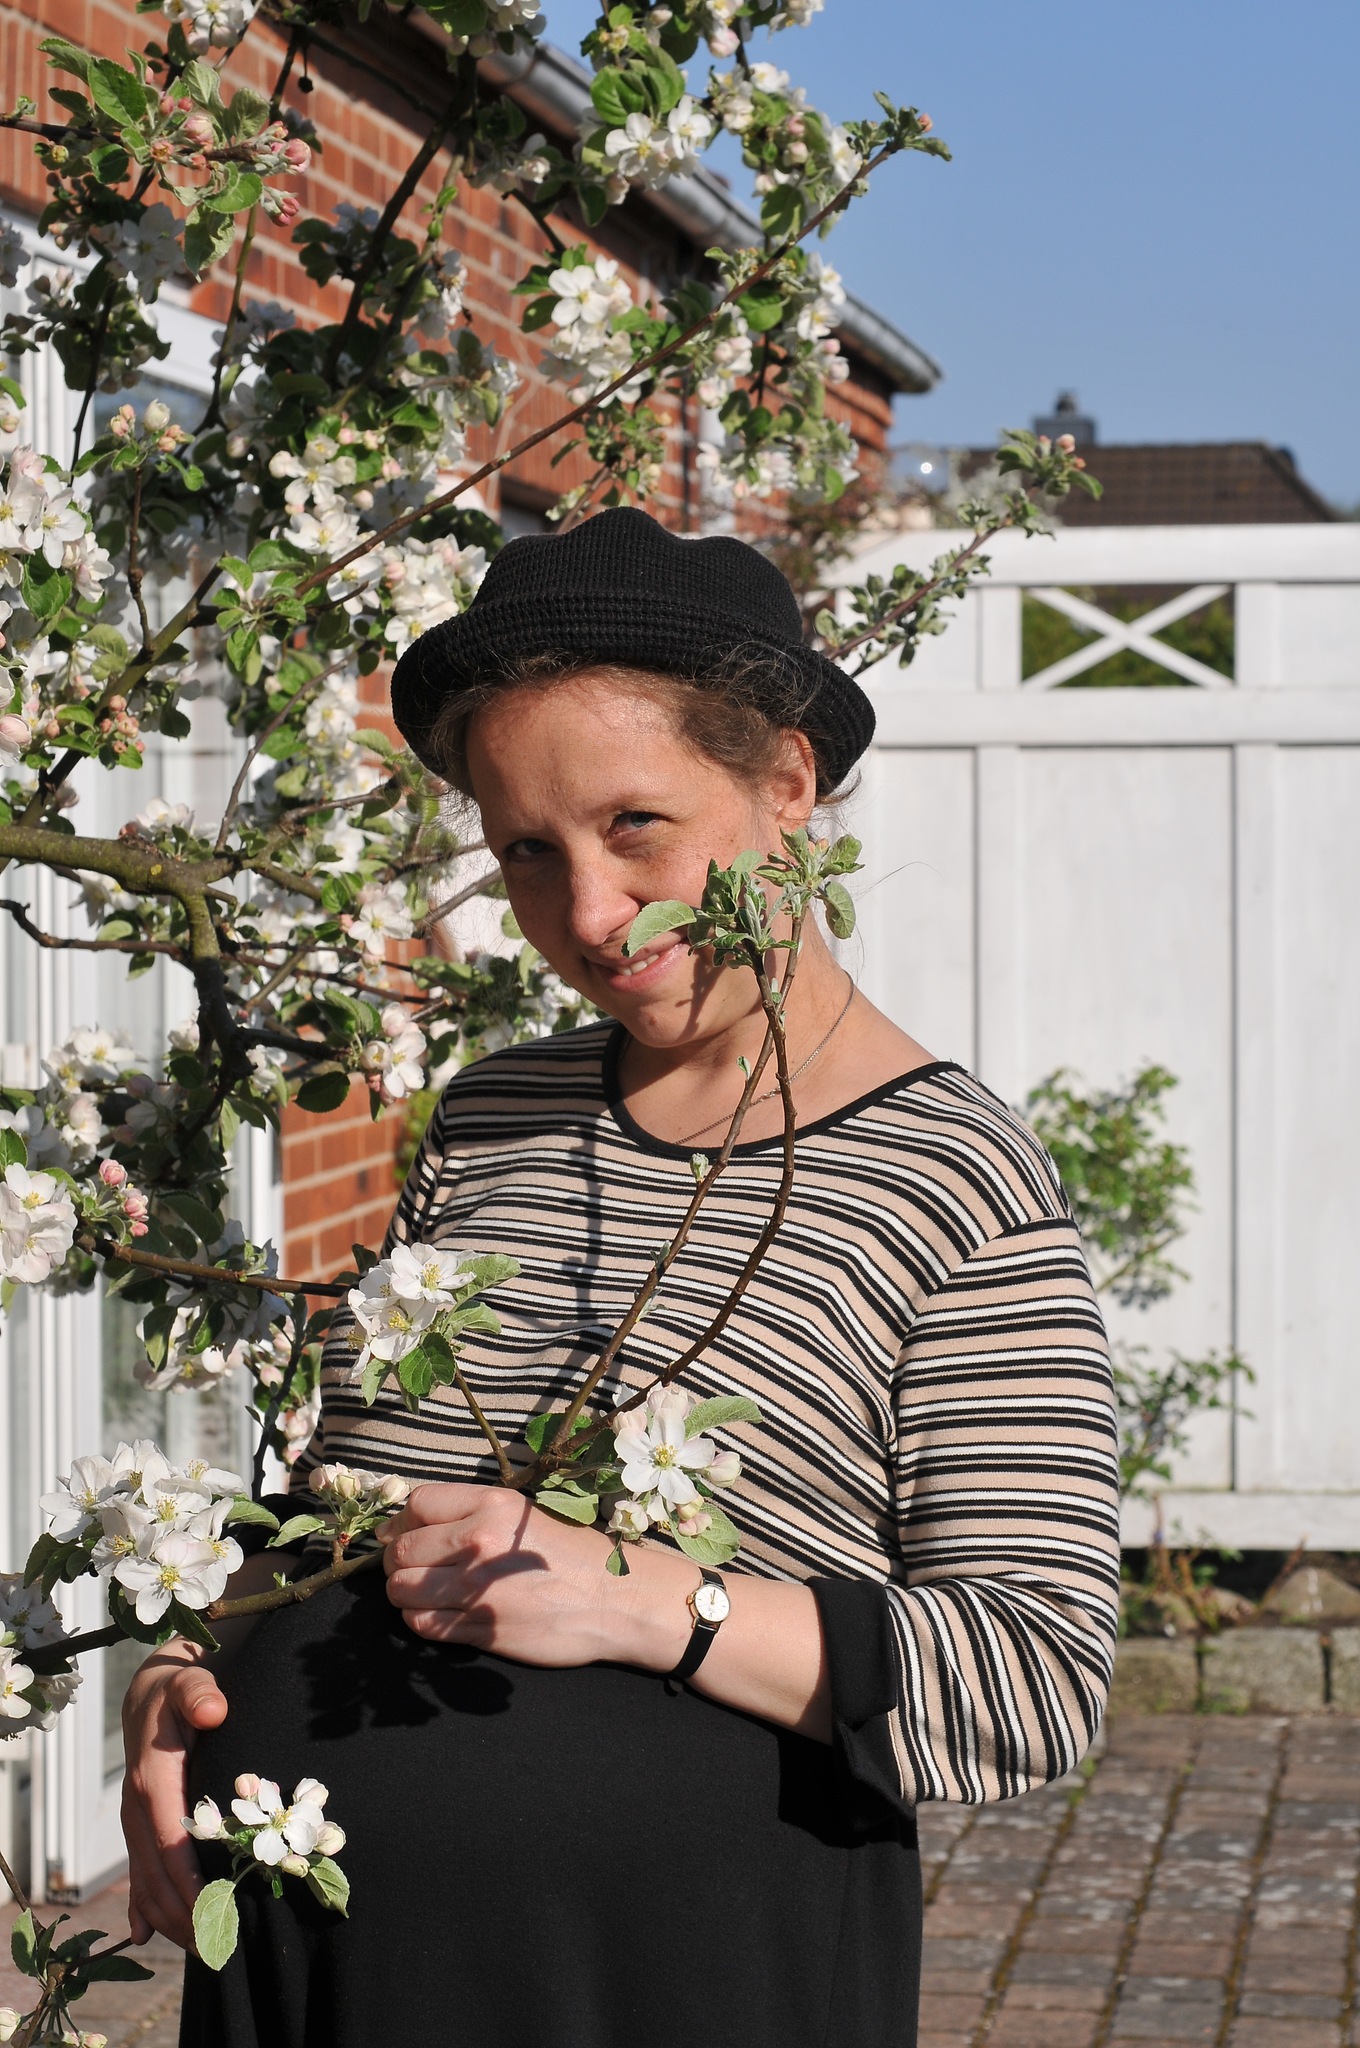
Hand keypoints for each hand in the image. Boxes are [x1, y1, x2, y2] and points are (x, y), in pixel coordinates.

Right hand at [121, 1642, 228, 1948]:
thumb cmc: (178, 1689)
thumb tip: (214, 1708)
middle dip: (182, 1913)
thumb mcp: (189, 1680)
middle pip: (156, 1874)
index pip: (169, 1842)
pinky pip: (137, 1871)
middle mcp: (137, 1806)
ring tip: (200, 1948)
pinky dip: (140, 1905)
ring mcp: (134, 1819)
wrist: (149, 1695)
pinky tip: (143, 1934)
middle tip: (216, 1946)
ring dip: (168, 1917)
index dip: (188, 1881)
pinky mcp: (139, 1826)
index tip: (211, 1912)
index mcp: (152, 1779)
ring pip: (145, 1880)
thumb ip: (200, 1691)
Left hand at [379, 1482, 694, 1669]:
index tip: (405, 1536)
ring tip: (424, 1594)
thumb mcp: (523, 1514)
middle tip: (411, 1569)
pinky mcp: (481, 1629)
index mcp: (492, 1504)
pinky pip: (423, 1625)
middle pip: (401, 1550)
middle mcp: (479, 1541)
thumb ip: (471, 1513)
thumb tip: (412, 1524)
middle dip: (397, 1562)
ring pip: (402, 1590)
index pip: (417, 1504)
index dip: (403, 1522)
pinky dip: (421, 1621)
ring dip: (405, 1594)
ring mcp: (478, 1588)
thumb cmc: (571, 1555)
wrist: (616, 1600)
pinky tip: (440, 1616)